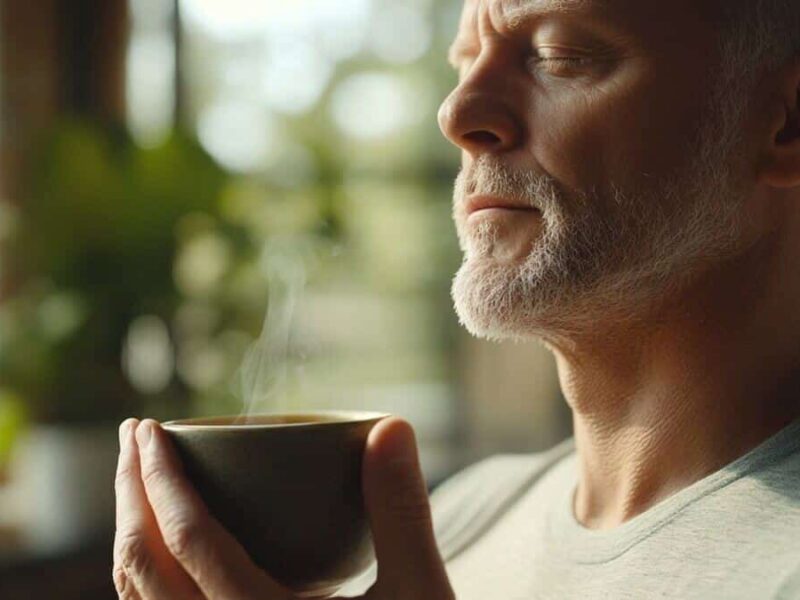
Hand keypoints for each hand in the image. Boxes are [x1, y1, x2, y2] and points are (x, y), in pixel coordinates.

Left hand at [113, 416, 455, 599]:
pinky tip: (161, 548)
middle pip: (142, 565)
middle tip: (133, 436)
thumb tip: (390, 427)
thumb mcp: (419, 597)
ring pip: (138, 598)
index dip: (160, 477)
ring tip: (136, 480)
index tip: (151, 429)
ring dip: (129, 530)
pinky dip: (142, 574)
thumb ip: (402, 513)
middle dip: (129, 492)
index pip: (188, 540)